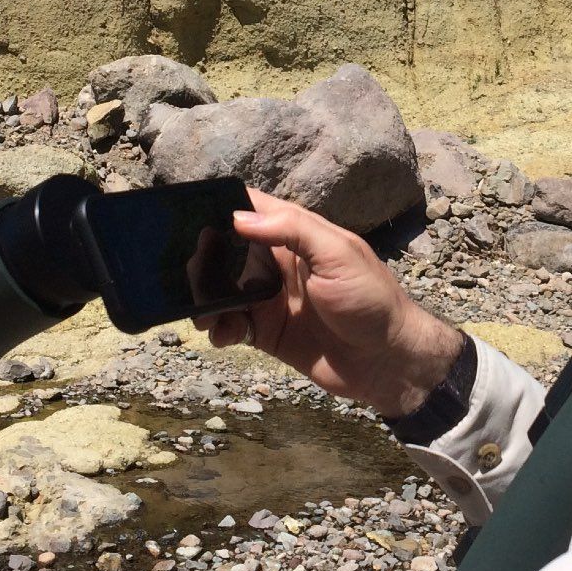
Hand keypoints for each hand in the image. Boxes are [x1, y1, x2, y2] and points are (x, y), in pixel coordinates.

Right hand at [197, 188, 463, 418]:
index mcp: (298, 236)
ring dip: (205, 300)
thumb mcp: (339, 254)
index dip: (222, 207)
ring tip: (200, 314)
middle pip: (228, 252)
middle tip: (183, 275)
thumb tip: (239, 217)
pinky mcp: (267, 332)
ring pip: (223, 291)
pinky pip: (232, 325)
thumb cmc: (371, 301)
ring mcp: (270, 299)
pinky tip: (222, 336)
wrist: (388, 362)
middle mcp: (279, 263)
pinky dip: (220, 329)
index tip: (187, 213)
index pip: (253, 210)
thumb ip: (293, 230)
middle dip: (203, 261)